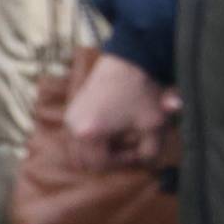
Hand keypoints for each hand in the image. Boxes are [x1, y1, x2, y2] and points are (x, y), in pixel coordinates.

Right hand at [63, 50, 174, 171]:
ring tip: (122, 137)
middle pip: (85, 160)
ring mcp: (70, 116)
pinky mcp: (72, 108)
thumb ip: (150, 152)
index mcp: (88, 134)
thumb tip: (143, 162)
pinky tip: (114, 127)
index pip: (100, 164)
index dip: (123, 162)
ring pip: (79, 149)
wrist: (130, 59)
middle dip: (108, 158)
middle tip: (129, 147)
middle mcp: (72, 126)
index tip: (138, 149)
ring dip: (99, 150)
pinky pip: (77, 136)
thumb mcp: (153, 127)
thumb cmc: (142, 93)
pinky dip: (92, 138)